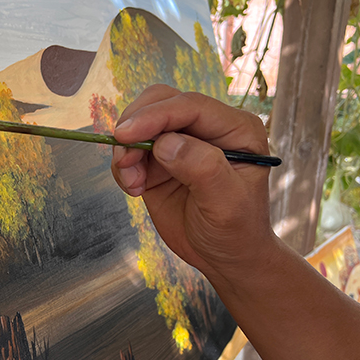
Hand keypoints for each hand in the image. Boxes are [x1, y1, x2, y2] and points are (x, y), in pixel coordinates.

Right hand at [111, 85, 277, 282]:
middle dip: (136, 126)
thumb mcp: (226, 204)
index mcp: (235, 129)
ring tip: (132, 184)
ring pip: (141, 122)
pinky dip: (123, 166)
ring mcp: (182, 142)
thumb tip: (166, 143)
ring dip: (126, 150)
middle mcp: (208, 128)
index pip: (191, 106)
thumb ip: (203, 169)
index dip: (155, 115)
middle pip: (161, 102)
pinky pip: (131, 148)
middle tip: (124, 161)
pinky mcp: (160, 159)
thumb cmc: (236, 231)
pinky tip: (134, 189)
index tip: (125, 135)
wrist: (224, 257)